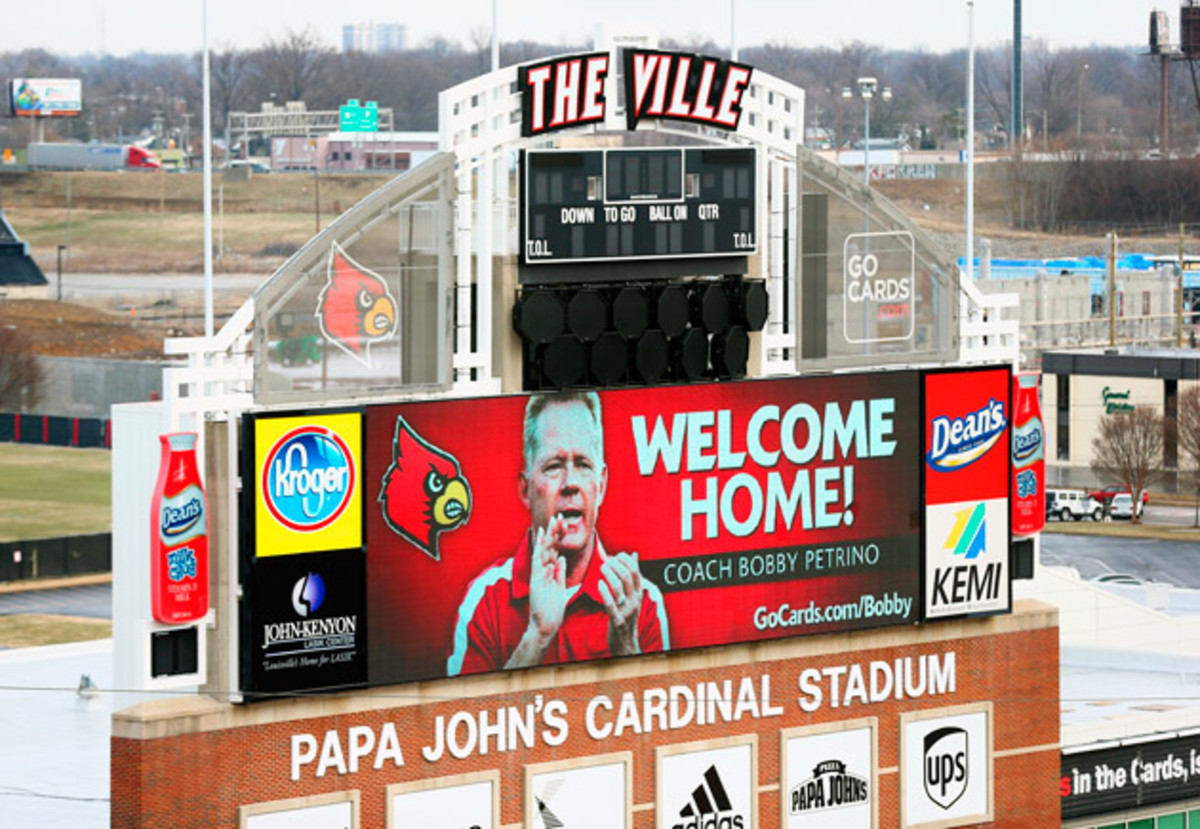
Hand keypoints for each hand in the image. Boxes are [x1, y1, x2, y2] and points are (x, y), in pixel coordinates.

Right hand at [506, 516, 568, 669]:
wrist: (546, 625)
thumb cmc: (553, 609)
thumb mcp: (561, 588)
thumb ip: (561, 574)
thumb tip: (562, 559)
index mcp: (550, 571)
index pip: (555, 549)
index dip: (559, 536)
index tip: (564, 522)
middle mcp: (543, 571)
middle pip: (549, 547)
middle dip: (554, 531)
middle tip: (559, 516)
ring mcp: (538, 575)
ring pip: (543, 552)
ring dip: (548, 537)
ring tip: (552, 523)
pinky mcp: (535, 582)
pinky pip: (538, 564)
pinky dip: (541, 551)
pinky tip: (543, 541)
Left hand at [598, 550, 641, 655]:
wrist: (626, 642)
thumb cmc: (627, 615)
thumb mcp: (633, 595)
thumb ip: (633, 576)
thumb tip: (634, 554)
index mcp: (639, 594)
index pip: (636, 572)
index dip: (627, 560)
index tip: (617, 554)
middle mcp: (635, 601)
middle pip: (628, 577)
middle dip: (617, 565)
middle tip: (607, 560)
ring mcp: (627, 611)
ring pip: (619, 587)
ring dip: (610, 574)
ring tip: (602, 567)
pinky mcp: (617, 620)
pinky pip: (610, 604)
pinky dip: (604, 592)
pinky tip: (599, 583)